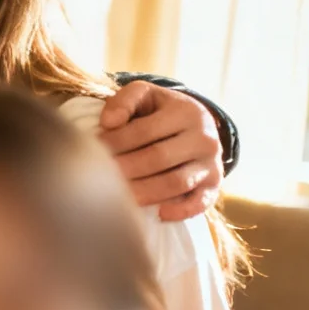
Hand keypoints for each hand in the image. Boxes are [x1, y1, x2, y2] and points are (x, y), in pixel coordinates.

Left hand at [98, 81, 223, 221]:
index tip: (94, 151)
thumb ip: (124, 101)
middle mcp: (204, 137)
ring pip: (176, 182)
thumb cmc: (160, 111)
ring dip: (144, 192)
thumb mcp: (145, 95)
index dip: (116, 142)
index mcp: (186, 111)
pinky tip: (159, 214)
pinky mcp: (214, 185)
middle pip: (158, 158)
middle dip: (125, 169)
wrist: (196, 124)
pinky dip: (181, 210)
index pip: (144, 131)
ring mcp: (212, 163)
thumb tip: (107, 123)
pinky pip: (200, 202)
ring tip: (118, 197)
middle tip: (100, 178)